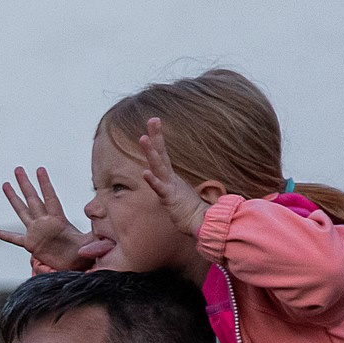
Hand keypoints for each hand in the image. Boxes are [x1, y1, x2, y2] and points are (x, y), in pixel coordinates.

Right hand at [0, 166, 94, 270]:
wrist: (75, 265)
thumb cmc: (85, 252)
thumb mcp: (92, 242)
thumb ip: (96, 237)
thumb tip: (101, 236)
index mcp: (59, 219)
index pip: (50, 198)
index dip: (45, 184)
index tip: (40, 169)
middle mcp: (45, 222)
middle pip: (33, 199)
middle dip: (26, 184)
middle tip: (18, 169)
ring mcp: (36, 232)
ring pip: (22, 211)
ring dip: (14, 198)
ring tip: (6, 184)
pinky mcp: (30, 244)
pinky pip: (12, 238)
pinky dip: (1, 234)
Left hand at [136, 118, 211, 238]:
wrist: (200, 222)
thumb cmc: (190, 211)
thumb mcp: (178, 196)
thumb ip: (172, 187)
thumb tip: (169, 183)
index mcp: (171, 177)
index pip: (162, 155)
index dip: (157, 139)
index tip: (154, 122)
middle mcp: (170, 178)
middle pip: (161, 154)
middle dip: (156, 137)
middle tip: (153, 120)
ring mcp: (170, 187)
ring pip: (159, 166)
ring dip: (151, 152)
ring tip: (143, 138)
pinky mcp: (170, 198)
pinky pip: (160, 188)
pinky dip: (152, 180)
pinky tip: (144, 172)